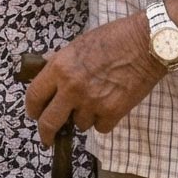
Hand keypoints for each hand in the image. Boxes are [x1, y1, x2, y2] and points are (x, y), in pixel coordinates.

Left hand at [23, 13, 166, 145]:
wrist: (146, 44)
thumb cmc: (113, 39)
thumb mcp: (78, 44)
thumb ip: (59, 62)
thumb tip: (43, 70)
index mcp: (59, 68)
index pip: (34, 96)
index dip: (32, 109)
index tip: (34, 115)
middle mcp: (72, 88)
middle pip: (49, 122)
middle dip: (46, 134)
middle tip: (48, 138)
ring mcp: (92, 102)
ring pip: (79, 125)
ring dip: (84, 118)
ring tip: (96, 100)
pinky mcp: (112, 112)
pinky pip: (100, 127)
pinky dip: (103, 121)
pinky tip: (110, 105)